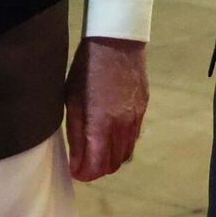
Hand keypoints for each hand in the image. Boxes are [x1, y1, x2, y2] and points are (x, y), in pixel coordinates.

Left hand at [65, 37, 147, 181]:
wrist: (117, 42)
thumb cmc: (87, 68)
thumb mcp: (73, 99)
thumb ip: (75, 133)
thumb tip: (76, 162)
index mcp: (102, 125)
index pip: (97, 166)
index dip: (84, 174)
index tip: (75, 171)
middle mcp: (123, 127)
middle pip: (113, 165)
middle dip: (96, 170)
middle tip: (82, 162)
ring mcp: (136, 119)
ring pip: (125, 153)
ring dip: (110, 159)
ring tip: (95, 150)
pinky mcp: (143, 110)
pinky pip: (133, 137)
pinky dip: (121, 144)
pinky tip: (110, 134)